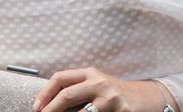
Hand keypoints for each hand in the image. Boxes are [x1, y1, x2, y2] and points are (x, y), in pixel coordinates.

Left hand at [33, 67, 167, 111]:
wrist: (146, 100)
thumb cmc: (115, 95)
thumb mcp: (97, 86)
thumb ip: (77, 89)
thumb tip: (48, 103)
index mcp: (90, 74)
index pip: (61, 78)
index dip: (45, 93)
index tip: (36, 107)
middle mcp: (99, 83)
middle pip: (67, 95)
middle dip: (50, 109)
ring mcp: (110, 99)